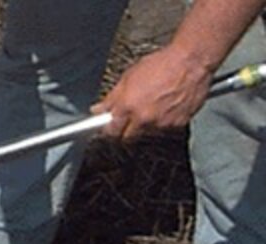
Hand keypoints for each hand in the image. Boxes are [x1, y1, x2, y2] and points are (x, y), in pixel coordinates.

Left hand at [92, 45, 212, 139]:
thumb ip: (111, 98)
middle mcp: (143, 118)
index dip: (109, 130)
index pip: (111, 131)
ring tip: (153, 104)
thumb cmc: (162, 64)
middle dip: (126, 129)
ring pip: (147, 133)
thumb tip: (97, 110)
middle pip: (128, 137)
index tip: (108, 127)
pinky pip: (165, 129)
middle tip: (130, 116)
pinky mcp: (177, 124)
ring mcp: (161, 123)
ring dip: (146, 124)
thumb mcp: (129, 77)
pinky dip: (163, 121)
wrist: (191, 61)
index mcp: (128, 106)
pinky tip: (166, 105)